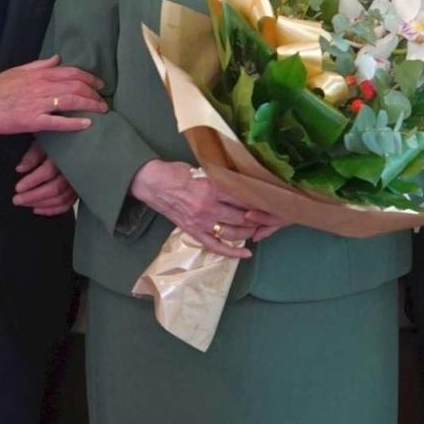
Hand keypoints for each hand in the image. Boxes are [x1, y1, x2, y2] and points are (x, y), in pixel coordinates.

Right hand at [0, 55, 106, 135]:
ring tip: (101, 110)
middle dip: (94, 92)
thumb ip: (40, 65)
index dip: (89, 77)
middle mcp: (42, 86)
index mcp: (39, 74)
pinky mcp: (32, 120)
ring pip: (70, 101)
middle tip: (104, 100)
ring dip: (89, 105)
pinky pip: (57, 121)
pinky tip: (87, 124)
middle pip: (76, 85)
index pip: (71, 72)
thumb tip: (58, 58)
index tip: (100, 84)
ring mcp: (38, 103)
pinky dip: (74, 122)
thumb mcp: (19, 70)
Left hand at [13, 142, 77, 216]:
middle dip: (33, 196)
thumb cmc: (58, 143)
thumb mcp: (43, 142)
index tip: (18, 188)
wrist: (74, 143)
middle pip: (55, 188)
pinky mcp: (78, 190)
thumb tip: (20, 169)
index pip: (48, 172)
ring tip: (25, 203)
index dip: (32, 181)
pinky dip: (52, 210)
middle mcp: (73, 170)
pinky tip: (38, 209)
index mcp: (64, 156)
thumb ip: (33, 155)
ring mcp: (77, 182)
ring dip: (41, 204)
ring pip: (61, 199)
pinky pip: (67, 204)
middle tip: (17, 200)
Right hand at [129, 159, 283, 259]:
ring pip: (233, 232)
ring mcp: (201, 223)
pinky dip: (232, 252)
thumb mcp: (201, 170)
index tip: (271, 201)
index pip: (243, 198)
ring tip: (258, 229)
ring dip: (248, 232)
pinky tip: (246, 254)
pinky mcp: (193, 232)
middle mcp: (208, 208)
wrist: (151, 184)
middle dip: (258, 218)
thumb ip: (220, 178)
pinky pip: (215, 246)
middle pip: (242, 217)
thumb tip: (240, 181)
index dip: (259, 201)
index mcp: (212, 188)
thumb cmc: (176, 173)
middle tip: (269, 217)